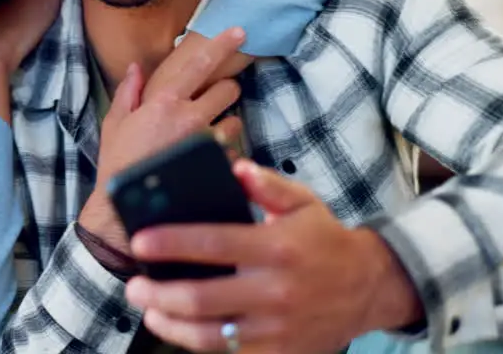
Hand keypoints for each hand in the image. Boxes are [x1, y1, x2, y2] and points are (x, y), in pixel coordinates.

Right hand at [79, 29, 247, 251]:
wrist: (124, 210)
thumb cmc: (118, 165)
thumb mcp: (115, 124)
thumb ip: (129, 92)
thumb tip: (137, 68)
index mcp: (164, 101)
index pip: (201, 63)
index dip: (223, 44)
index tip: (239, 31)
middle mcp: (189, 117)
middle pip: (229, 90)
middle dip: (225, 92)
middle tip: (213, 102)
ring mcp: (206, 143)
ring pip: (235, 122)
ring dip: (226, 125)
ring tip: (208, 138)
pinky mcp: (217, 167)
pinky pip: (233, 151)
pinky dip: (225, 153)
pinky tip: (209, 162)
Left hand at [124, 160, 422, 352]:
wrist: (369, 288)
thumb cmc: (325, 240)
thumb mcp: (303, 203)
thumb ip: (266, 184)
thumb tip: (233, 167)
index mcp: (276, 247)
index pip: (213, 244)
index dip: (171, 243)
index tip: (139, 241)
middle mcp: (275, 290)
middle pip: (201, 297)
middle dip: (158, 291)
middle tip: (132, 284)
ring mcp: (276, 327)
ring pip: (209, 334)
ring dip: (169, 323)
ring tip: (148, 308)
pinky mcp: (278, 351)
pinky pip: (228, 351)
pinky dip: (196, 342)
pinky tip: (178, 328)